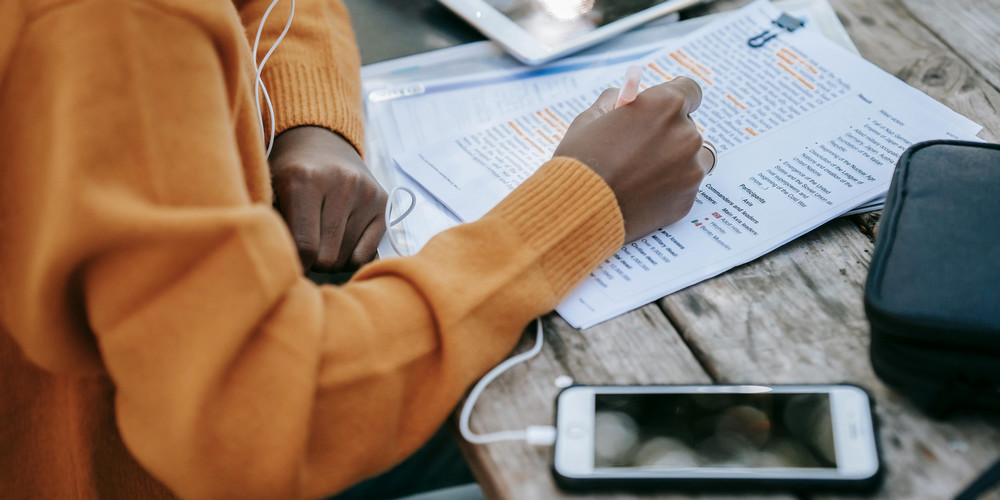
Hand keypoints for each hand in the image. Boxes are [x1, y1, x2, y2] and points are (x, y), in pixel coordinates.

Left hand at [269, 126, 387, 271]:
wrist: (322, 141)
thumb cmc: (290, 173)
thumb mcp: (269, 190)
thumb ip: (272, 224)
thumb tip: (281, 265)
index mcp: (305, 178)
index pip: (305, 246)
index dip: (294, 264)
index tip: (288, 263)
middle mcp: (341, 183)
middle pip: (327, 256)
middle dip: (313, 262)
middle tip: (304, 250)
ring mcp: (366, 193)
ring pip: (346, 258)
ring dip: (331, 259)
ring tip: (320, 242)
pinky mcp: (383, 203)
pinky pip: (366, 254)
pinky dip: (351, 256)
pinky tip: (340, 243)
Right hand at [554, 77, 712, 242]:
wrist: (577, 210)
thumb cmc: (580, 161)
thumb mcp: (591, 118)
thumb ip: (615, 103)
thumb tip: (627, 100)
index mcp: (665, 105)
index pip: (690, 91)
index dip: (673, 100)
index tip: (662, 111)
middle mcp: (686, 134)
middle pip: (688, 126)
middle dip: (667, 134)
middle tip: (639, 148)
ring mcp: (691, 169)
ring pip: (691, 158)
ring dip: (674, 161)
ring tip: (641, 173)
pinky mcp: (688, 199)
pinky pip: (684, 186)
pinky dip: (668, 187)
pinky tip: (641, 192)